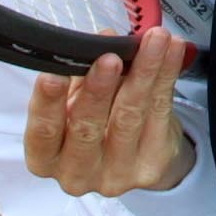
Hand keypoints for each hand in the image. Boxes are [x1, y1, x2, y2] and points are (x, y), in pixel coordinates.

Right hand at [22, 26, 195, 196]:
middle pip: (86, 129)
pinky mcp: (151, 167)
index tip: (53, 75)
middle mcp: (76, 174)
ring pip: (129, 117)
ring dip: (143, 72)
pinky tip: (172, 50)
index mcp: (47, 158)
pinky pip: (160, 112)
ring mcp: (116, 175)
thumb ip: (84, 73)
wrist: (138, 154)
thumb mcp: (78, 100)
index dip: (47, 104)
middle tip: (109, 58)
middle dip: (98, 89)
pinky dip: (167, 75)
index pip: (42, 133)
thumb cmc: (96, 121)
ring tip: (153, 40)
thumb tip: (105, 40)